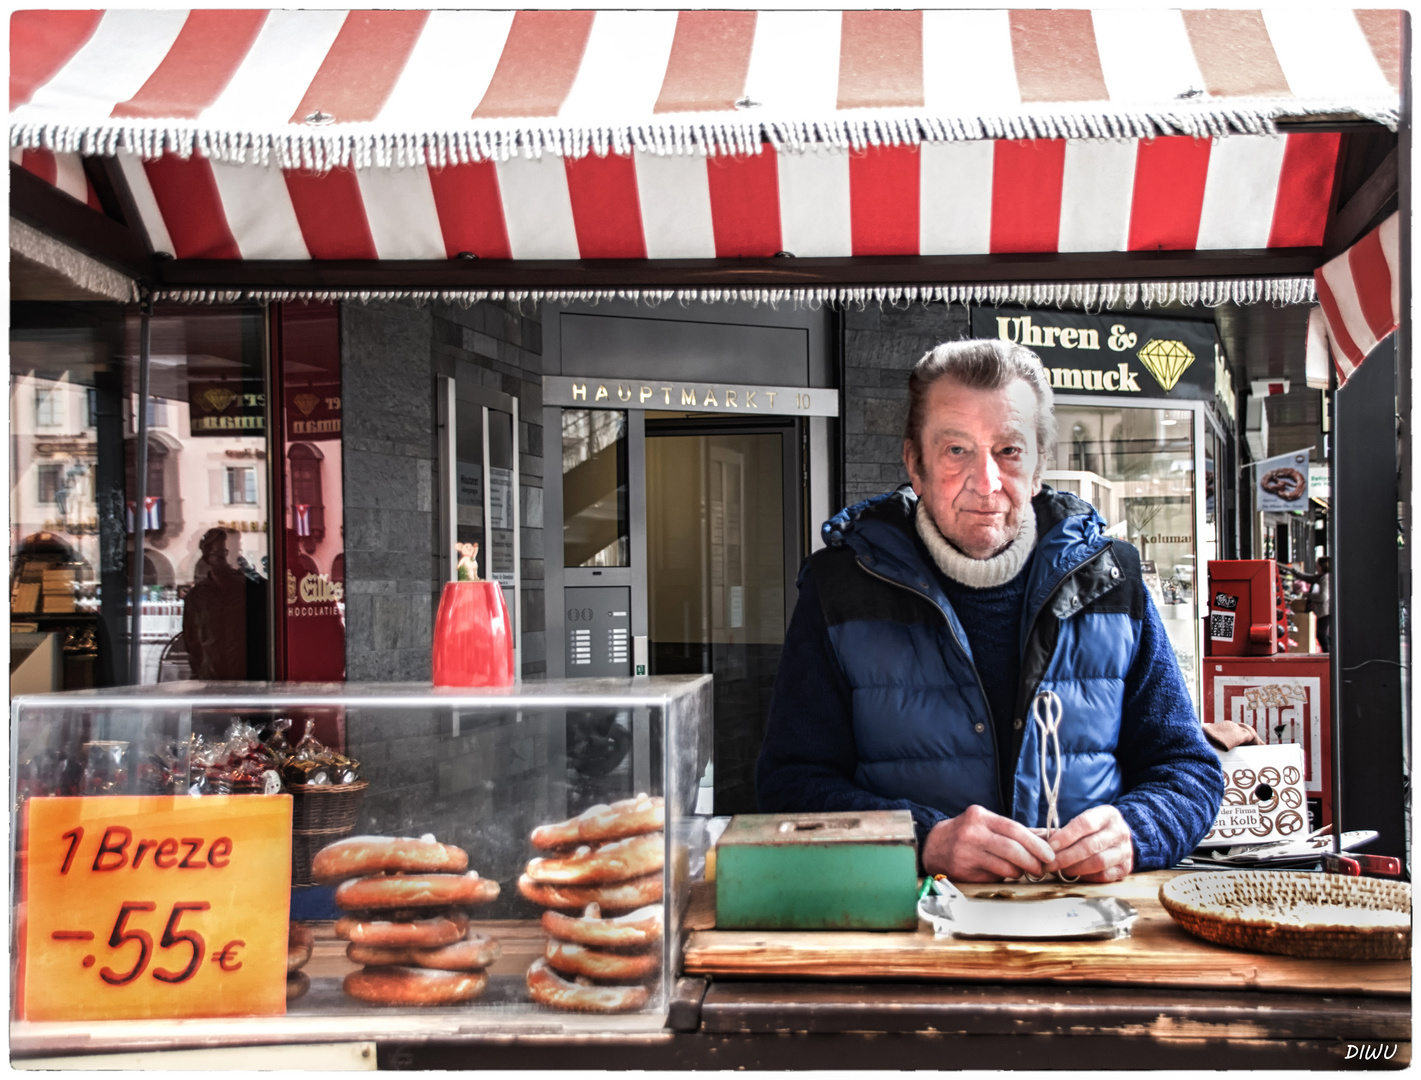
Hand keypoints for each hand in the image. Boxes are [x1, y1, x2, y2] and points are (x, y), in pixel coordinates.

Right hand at [922, 805, 1058, 881]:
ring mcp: (966, 853)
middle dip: (1032, 861)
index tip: (1049, 854)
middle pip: (1012, 849)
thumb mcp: (987, 824)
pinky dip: (1004, 876)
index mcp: (979, 816)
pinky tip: (1005, 873)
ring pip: (1005, 866)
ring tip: (1023, 871)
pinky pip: (994, 876)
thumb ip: (1015, 831)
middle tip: (1042, 868)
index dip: (1035, 843)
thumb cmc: (967, 834)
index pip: (1014, 829)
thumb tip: (1046, 837)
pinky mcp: (964, 871)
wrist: (933, 845)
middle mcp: (972, 833)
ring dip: (1019, 871)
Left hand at [1046, 805, 1133, 881]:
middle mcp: (1119, 831)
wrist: (1119, 837)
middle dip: (1066, 856)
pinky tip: (1074, 876)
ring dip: (1075, 868)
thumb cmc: (1093, 829)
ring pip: (1098, 862)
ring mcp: (1125, 850)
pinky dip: (1087, 877)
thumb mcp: (1082, 821)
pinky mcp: (1126, 868)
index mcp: (1107, 814)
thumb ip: (1061, 829)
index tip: (1050, 845)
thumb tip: (1033, 839)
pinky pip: (1105, 875)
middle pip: (1090, 846)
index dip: (1066, 835)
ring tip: (1059, 871)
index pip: (1085, 823)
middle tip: (1048, 864)